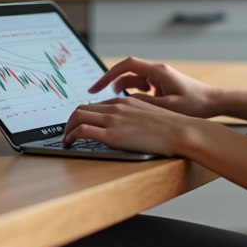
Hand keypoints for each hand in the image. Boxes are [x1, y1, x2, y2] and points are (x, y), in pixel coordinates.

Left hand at [63, 97, 201, 156]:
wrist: (181, 131)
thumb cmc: (173, 129)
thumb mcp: (153, 117)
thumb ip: (139, 118)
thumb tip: (132, 128)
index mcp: (127, 102)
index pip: (98, 105)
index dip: (86, 114)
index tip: (82, 123)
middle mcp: (117, 107)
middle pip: (83, 108)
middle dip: (71, 120)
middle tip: (68, 131)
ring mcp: (114, 120)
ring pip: (78, 116)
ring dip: (67, 127)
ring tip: (65, 139)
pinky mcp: (113, 135)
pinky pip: (83, 130)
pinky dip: (71, 135)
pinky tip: (69, 143)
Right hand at [89, 57, 222, 118]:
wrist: (214, 102)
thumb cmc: (196, 104)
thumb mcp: (167, 106)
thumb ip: (144, 103)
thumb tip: (123, 102)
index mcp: (158, 72)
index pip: (127, 66)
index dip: (109, 75)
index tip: (97, 87)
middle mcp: (157, 71)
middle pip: (128, 72)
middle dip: (112, 83)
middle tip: (98, 96)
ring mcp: (159, 78)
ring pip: (134, 81)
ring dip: (123, 90)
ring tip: (117, 105)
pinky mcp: (162, 85)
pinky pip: (142, 87)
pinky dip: (134, 94)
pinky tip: (134, 106)